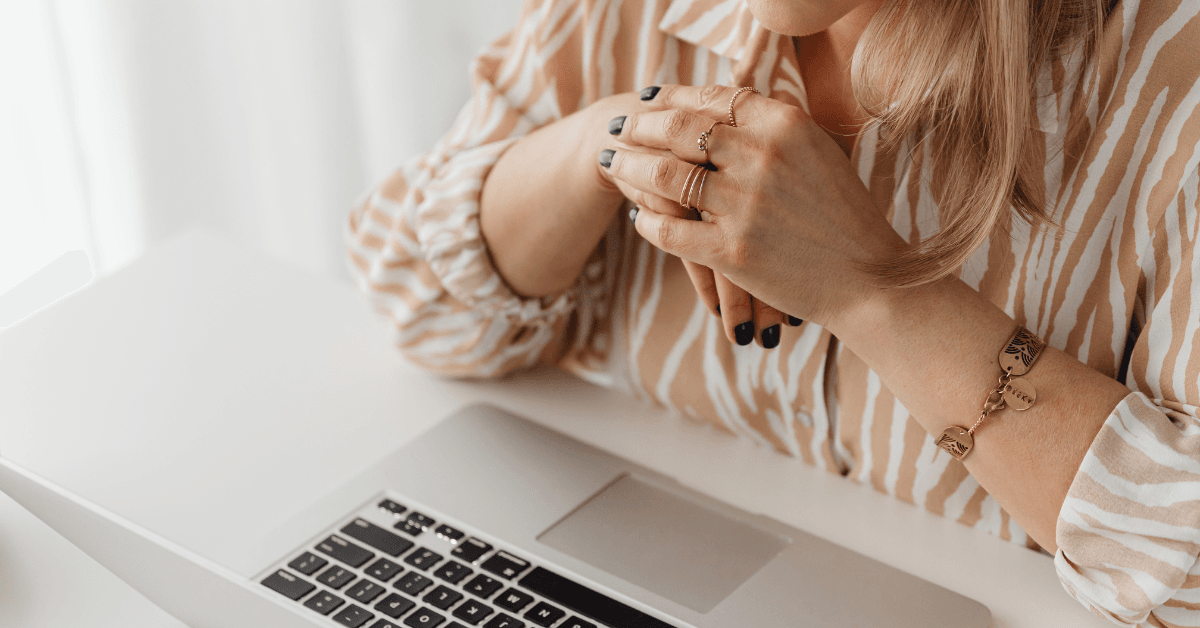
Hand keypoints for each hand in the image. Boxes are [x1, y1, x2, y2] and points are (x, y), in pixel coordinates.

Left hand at [601, 84, 903, 332]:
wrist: (869, 280)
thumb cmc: (845, 217)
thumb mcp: (819, 154)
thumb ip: (774, 128)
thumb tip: (728, 104)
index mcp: (785, 125)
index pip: (713, 97)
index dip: (675, 96)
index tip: (651, 98)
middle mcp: (762, 157)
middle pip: (680, 129)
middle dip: (642, 125)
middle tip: (620, 126)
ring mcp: (744, 205)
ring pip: (664, 176)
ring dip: (631, 168)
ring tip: (614, 165)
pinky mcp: (731, 251)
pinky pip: (669, 230)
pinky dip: (648, 223)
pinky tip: (641, 221)